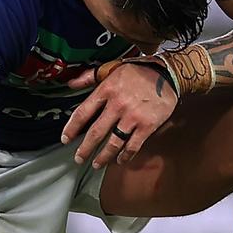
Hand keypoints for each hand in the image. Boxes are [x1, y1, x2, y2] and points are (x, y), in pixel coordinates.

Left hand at [61, 61, 177, 167]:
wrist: (167, 73)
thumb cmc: (138, 71)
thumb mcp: (111, 68)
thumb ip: (90, 76)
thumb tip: (71, 84)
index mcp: (106, 90)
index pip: (83, 112)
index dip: (72, 128)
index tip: (65, 139)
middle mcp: (117, 105)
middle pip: (96, 132)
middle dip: (85, 149)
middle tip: (78, 158)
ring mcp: (133, 117)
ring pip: (113, 143)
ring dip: (103, 156)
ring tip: (96, 164)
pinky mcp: (147, 125)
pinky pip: (133, 145)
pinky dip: (125, 156)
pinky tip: (120, 160)